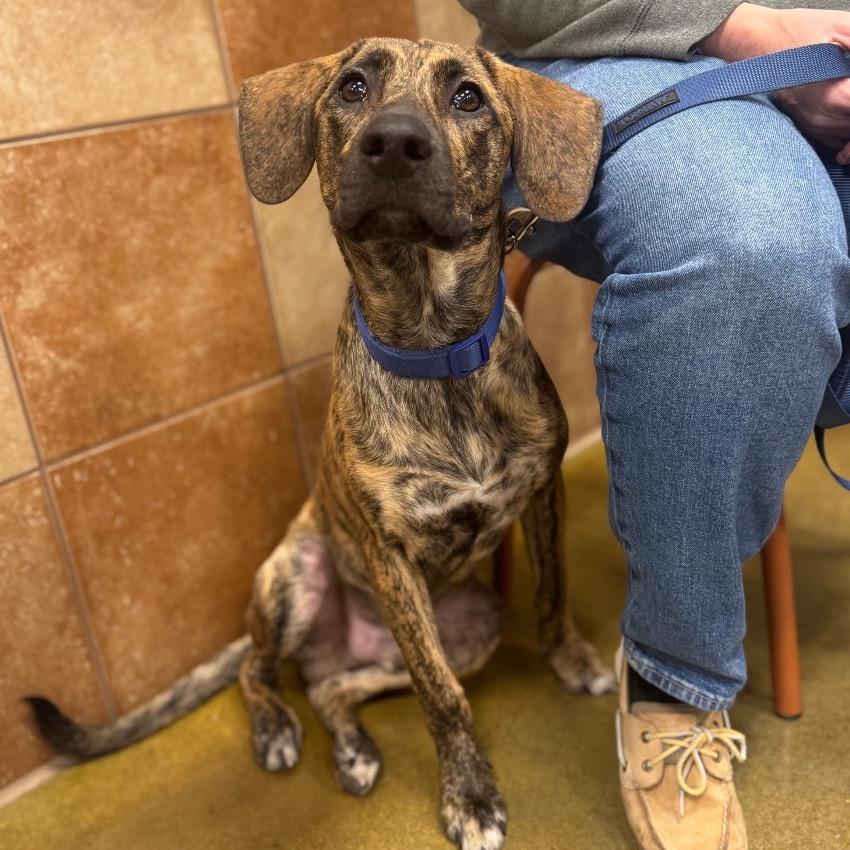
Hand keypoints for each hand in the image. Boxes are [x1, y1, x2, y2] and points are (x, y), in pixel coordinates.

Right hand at [697, 4, 849, 162]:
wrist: (755, 46)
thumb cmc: (797, 33)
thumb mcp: (846, 29)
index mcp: (839, 95)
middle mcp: (825, 119)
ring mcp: (815, 128)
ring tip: (848, 95)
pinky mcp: (808, 129)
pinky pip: (839, 140)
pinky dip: (849, 131)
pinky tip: (847, 110)